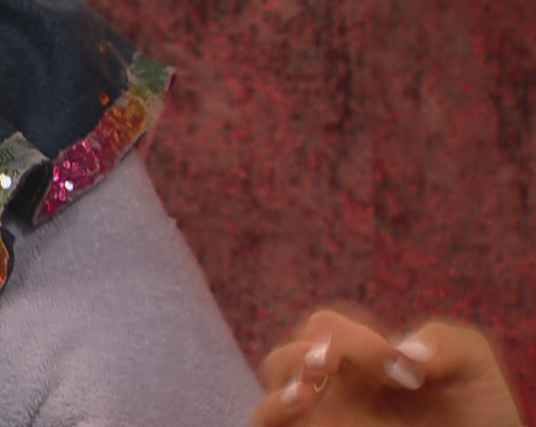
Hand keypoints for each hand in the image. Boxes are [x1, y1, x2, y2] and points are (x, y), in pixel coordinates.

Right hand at [249, 308, 524, 426]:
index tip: (397, 363)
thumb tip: (404, 352)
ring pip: (269, 401)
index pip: (324, 329)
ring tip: (308, 386)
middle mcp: (333, 392)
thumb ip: (446, 341)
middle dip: (302, 353)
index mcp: (359, 361)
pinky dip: (270, 412)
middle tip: (332, 360)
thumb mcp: (472, 366)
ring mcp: (324, 422)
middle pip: (285, 359)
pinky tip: (298, 401)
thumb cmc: (478, 415)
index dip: (352, 337)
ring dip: (280, 385)